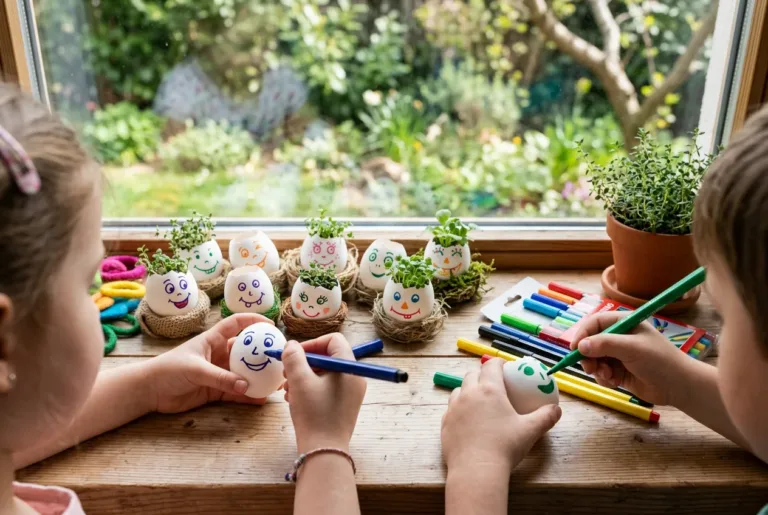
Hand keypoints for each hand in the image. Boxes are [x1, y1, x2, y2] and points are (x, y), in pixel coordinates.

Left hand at [144, 314, 271, 412]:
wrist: (150, 391)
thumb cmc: (169, 369)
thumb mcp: (196, 370)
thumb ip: (221, 378)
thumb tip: (245, 385)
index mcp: (213, 339)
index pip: (237, 324)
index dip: (254, 321)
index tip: (271, 326)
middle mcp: (219, 354)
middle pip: (245, 350)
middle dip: (262, 353)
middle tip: (279, 359)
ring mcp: (218, 373)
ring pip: (243, 373)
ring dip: (258, 377)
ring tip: (275, 382)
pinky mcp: (215, 390)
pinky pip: (236, 392)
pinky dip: (247, 396)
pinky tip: (260, 399)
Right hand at [281, 333, 366, 452]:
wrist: (324, 451)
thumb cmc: (314, 414)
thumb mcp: (299, 381)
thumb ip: (294, 358)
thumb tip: (291, 344)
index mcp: (348, 367)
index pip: (333, 340)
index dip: (311, 344)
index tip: (293, 356)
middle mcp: (354, 377)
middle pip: (328, 357)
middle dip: (304, 363)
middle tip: (285, 373)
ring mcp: (351, 392)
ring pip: (325, 373)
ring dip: (303, 377)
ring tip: (286, 389)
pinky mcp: (344, 405)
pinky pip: (327, 388)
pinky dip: (310, 388)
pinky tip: (293, 399)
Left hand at [441, 358, 560, 476]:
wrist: (476, 470)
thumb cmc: (504, 447)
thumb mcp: (530, 431)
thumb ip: (545, 417)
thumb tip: (557, 409)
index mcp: (489, 390)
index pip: (491, 366)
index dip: (499, 363)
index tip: (506, 368)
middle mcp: (468, 394)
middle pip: (472, 375)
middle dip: (482, 374)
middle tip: (494, 384)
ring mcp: (453, 408)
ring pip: (459, 390)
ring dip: (468, 390)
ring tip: (480, 401)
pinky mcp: (445, 423)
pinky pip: (451, 409)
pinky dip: (460, 408)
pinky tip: (468, 420)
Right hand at [570, 311, 688, 404]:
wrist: (678, 386)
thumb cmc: (659, 360)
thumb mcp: (631, 348)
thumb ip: (605, 345)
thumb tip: (580, 346)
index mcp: (623, 323)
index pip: (594, 323)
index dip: (582, 334)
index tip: (574, 349)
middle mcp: (619, 337)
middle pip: (590, 342)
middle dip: (588, 356)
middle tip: (590, 368)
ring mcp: (618, 355)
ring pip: (594, 359)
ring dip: (596, 369)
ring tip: (607, 376)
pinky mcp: (619, 371)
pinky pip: (601, 373)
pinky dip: (604, 378)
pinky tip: (615, 382)